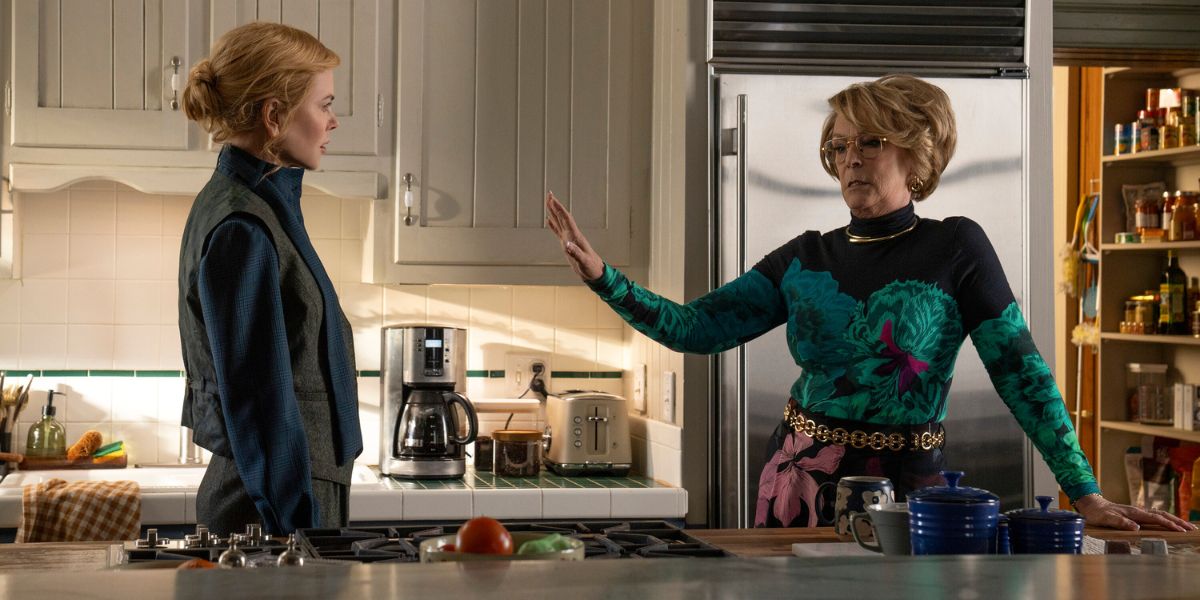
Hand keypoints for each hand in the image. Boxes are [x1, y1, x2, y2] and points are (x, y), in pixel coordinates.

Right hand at [545, 191, 603, 280]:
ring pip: (560, 222)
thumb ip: (576, 253)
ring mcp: (570, 238)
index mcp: (575, 236)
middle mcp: (572, 234)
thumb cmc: (591, 267)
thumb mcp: (584, 261)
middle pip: (562, 216)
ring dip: (553, 212)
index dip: (559, 208)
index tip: (552, 199)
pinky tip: (549, 220)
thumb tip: (567, 244)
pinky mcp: (567, 244)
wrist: (595, 272)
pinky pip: (558, 231)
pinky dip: (553, 225)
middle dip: (555, 205)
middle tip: (549, 194)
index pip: (566, 219)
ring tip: (548, 203)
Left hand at [1073, 494, 1196, 531]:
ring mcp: (1138, 512)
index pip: (1156, 519)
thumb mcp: (1106, 519)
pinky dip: (1166, 519)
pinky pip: (1155, 516)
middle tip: (1191, 528)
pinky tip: (1170, 522)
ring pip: (1160, 514)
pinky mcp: (1136, 514)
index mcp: (1134, 513)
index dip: (1169, 525)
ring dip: (1174, 520)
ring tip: (1187, 526)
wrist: (1092, 505)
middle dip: (1178, 521)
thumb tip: (1136, 528)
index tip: (1180, 530)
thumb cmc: (1098, 513)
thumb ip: (1120, 523)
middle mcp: (1138, 511)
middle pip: (1162, 515)